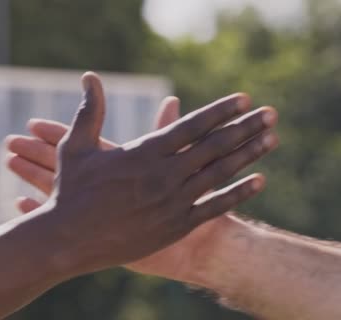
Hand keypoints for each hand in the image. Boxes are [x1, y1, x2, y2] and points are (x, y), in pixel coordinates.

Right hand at [20, 72, 277, 272]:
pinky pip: (215, 207)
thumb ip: (89, 111)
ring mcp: (173, 202)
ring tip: (272, 139)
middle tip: (271, 113)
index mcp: (144, 152)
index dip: (221, 110)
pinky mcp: (175, 226)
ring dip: (249, 155)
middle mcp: (164, 175)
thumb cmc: (70, 191)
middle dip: (245, 127)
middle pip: (214, 146)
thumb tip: (89, 77)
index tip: (244, 99)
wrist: (69, 240)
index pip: (192, 125)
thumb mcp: (76, 146)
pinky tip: (260, 181)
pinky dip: (239, 193)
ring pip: (220, 174)